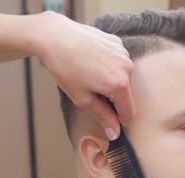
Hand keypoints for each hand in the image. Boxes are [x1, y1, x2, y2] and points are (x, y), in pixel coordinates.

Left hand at [31, 11, 135, 139]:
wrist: (54, 37)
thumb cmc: (65, 68)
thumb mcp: (82, 98)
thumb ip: (103, 116)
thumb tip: (115, 132)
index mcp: (119, 85)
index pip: (129, 112)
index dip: (119, 119)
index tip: (107, 118)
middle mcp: (127, 68)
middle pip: (126, 93)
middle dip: (112, 97)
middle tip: (90, 91)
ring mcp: (123, 53)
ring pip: (123, 77)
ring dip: (110, 80)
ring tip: (89, 73)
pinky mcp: (117, 42)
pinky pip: (118, 61)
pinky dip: (108, 65)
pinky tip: (91, 61)